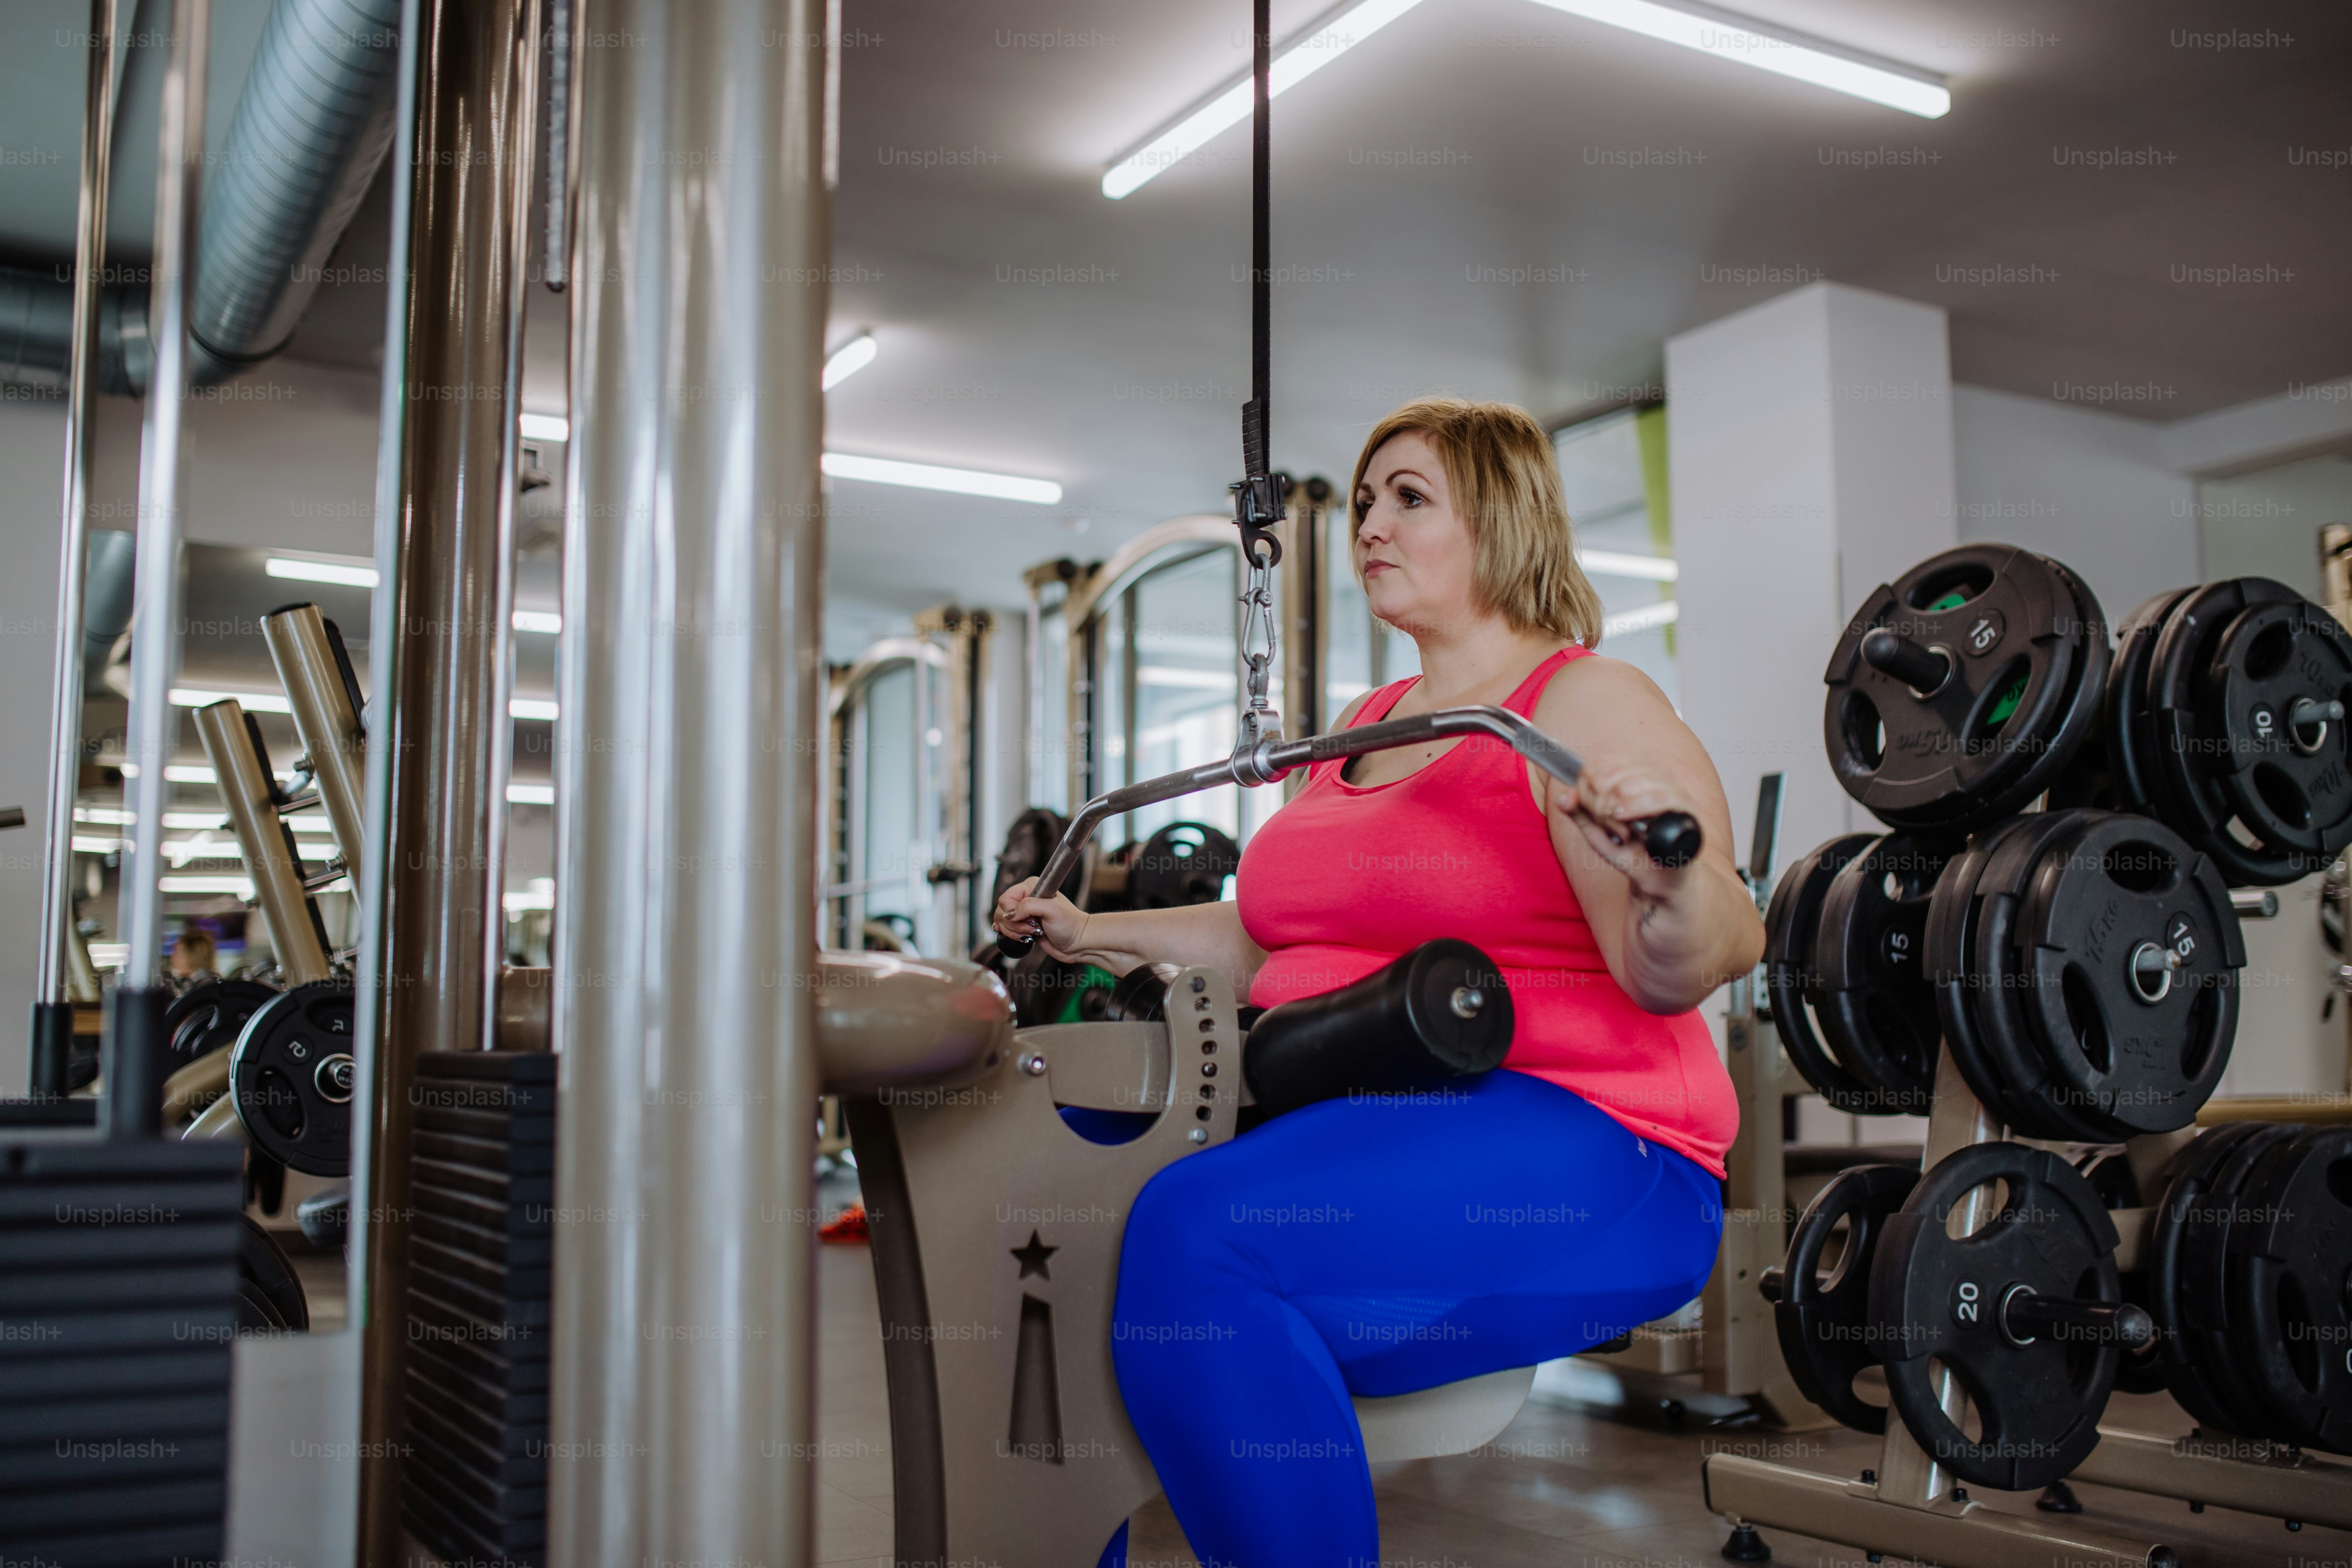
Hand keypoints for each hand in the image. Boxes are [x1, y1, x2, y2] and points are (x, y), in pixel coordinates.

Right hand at [993, 877, 1089, 958]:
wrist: (1078, 942)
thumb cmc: (1071, 924)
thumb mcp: (1052, 910)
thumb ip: (1028, 907)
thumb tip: (1009, 913)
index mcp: (1031, 887)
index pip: (1006, 898)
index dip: (1012, 912)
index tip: (1027, 919)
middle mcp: (1026, 898)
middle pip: (1002, 910)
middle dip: (1014, 923)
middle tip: (1032, 927)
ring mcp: (1024, 913)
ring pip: (1002, 921)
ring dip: (1014, 931)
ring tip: (1032, 932)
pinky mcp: (1023, 926)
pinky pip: (1006, 929)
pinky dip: (1011, 935)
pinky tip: (1021, 936)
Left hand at [1551, 758, 1696, 901]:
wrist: (1658, 881)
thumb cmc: (1631, 853)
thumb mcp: (1599, 834)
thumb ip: (1580, 815)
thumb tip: (1564, 796)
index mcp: (1636, 776)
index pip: (1604, 763)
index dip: (1589, 782)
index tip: (1588, 805)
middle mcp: (1656, 778)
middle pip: (1616, 770)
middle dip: (1600, 795)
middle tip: (1603, 818)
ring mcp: (1673, 791)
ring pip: (1635, 781)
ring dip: (1616, 803)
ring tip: (1613, 819)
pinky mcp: (1687, 810)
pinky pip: (1661, 797)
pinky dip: (1638, 805)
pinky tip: (1624, 816)